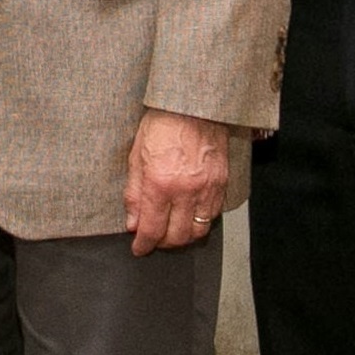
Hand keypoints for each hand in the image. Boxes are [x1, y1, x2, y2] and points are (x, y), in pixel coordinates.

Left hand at [122, 109, 231, 255]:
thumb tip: (133, 223)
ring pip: (198, 231)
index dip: (144, 245)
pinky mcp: (221, 183)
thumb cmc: (162, 124)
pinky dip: (200, 222)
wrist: (192, 105)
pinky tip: (190, 215)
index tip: (139, 248)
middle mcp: (186, 190)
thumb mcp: (136, 156)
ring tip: (172, 231)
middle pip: (177, 237)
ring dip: (184, 237)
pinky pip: (213, 215)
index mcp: (160, 183)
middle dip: (163, 244)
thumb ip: (134, 194)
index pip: (152, 229)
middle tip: (154, 239)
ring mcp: (207, 188)